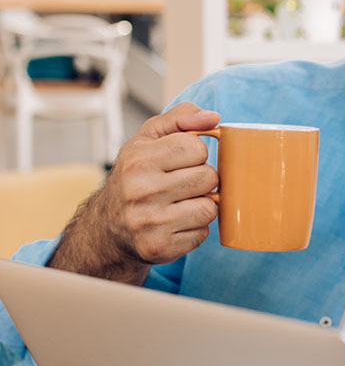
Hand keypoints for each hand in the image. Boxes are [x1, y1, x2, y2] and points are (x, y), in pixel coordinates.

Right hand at [49, 103, 220, 282]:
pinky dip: (195, 229)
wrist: (109, 226)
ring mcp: (150, 222)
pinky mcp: (160, 247)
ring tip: (180, 203)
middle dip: (201, 179)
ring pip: (210, 208)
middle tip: (182, 184)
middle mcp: (140, 191)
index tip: (180, 161)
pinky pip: (203, 233)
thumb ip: (180, 118)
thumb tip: (214, 118)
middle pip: (208, 177)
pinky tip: (176, 223)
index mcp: (138, 160)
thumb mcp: (148, 139)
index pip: (196, 147)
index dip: (195, 153)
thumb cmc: (135, 176)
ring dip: (202, 205)